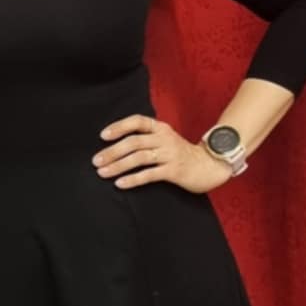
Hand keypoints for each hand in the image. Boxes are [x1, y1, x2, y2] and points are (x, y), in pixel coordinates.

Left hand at [92, 114, 229, 193]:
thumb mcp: (165, 139)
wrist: (209, 165)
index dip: (119, 126)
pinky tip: (120, 184)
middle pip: (134, 142)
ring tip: (103, 172)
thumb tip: (116, 145)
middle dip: (112, 151)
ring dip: (118, 165)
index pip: (137, 121)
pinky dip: (133, 179)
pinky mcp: (174, 171)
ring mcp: (170, 154)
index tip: (103, 136)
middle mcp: (164, 138)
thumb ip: (146, 138)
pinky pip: (149, 174)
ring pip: (139, 158)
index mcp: (160, 128)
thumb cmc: (181, 154)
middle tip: (96, 161)